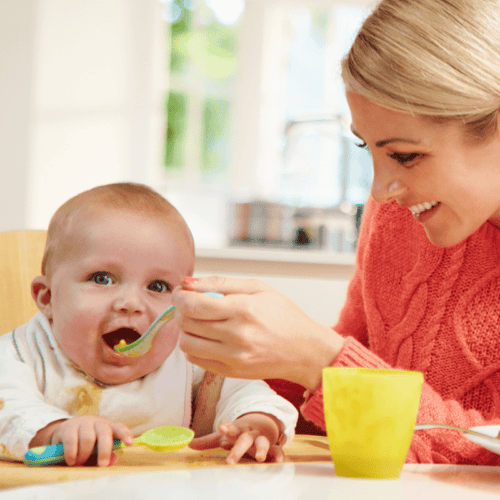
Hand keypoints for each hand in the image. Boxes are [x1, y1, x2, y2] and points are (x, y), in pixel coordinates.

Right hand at [30, 415, 133, 466]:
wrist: (64, 433)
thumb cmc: (86, 443)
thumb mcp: (97, 450)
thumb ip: (106, 455)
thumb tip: (113, 460)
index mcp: (108, 427)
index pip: (119, 428)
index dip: (125, 434)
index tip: (130, 443)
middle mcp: (97, 422)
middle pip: (105, 433)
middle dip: (105, 450)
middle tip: (102, 464)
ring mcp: (83, 423)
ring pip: (88, 438)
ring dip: (84, 455)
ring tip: (79, 463)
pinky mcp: (68, 427)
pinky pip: (71, 441)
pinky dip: (72, 454)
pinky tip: (71, 461)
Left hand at [173, 276, 344, 389]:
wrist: (305, 350)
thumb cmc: (283, 315)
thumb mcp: (258, 288)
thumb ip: (220, 282)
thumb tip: (188, 282)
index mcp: (243, 309)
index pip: (193, 304)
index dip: (179, 296)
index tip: (180, 291)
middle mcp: (237, 336)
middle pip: (186, 323)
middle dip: (180, 310)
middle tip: (189, 304)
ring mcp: (233, 357)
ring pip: (186, 344)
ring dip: (185, 330)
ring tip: (198, 321)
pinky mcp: (231, 372)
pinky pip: (196, 360)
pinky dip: (194, 346)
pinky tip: (206, 337)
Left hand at [188, 412, 283, 463]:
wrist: (261, 424)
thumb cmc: (239, 434)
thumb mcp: (224, 436)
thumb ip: (207, 442)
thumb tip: (188, 444)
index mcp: (237, 430)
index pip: (231, 428)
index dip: (227, 428)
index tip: (222, 428)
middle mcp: (250, 434)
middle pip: (244, 440)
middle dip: (238, 449)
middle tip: (230, 460)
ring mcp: (261, 440)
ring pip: (263, 443)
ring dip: (262, 449)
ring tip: (260, 458)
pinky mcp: (272, 448)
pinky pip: (277, 451)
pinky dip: (279, 456)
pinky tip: (280, 462)